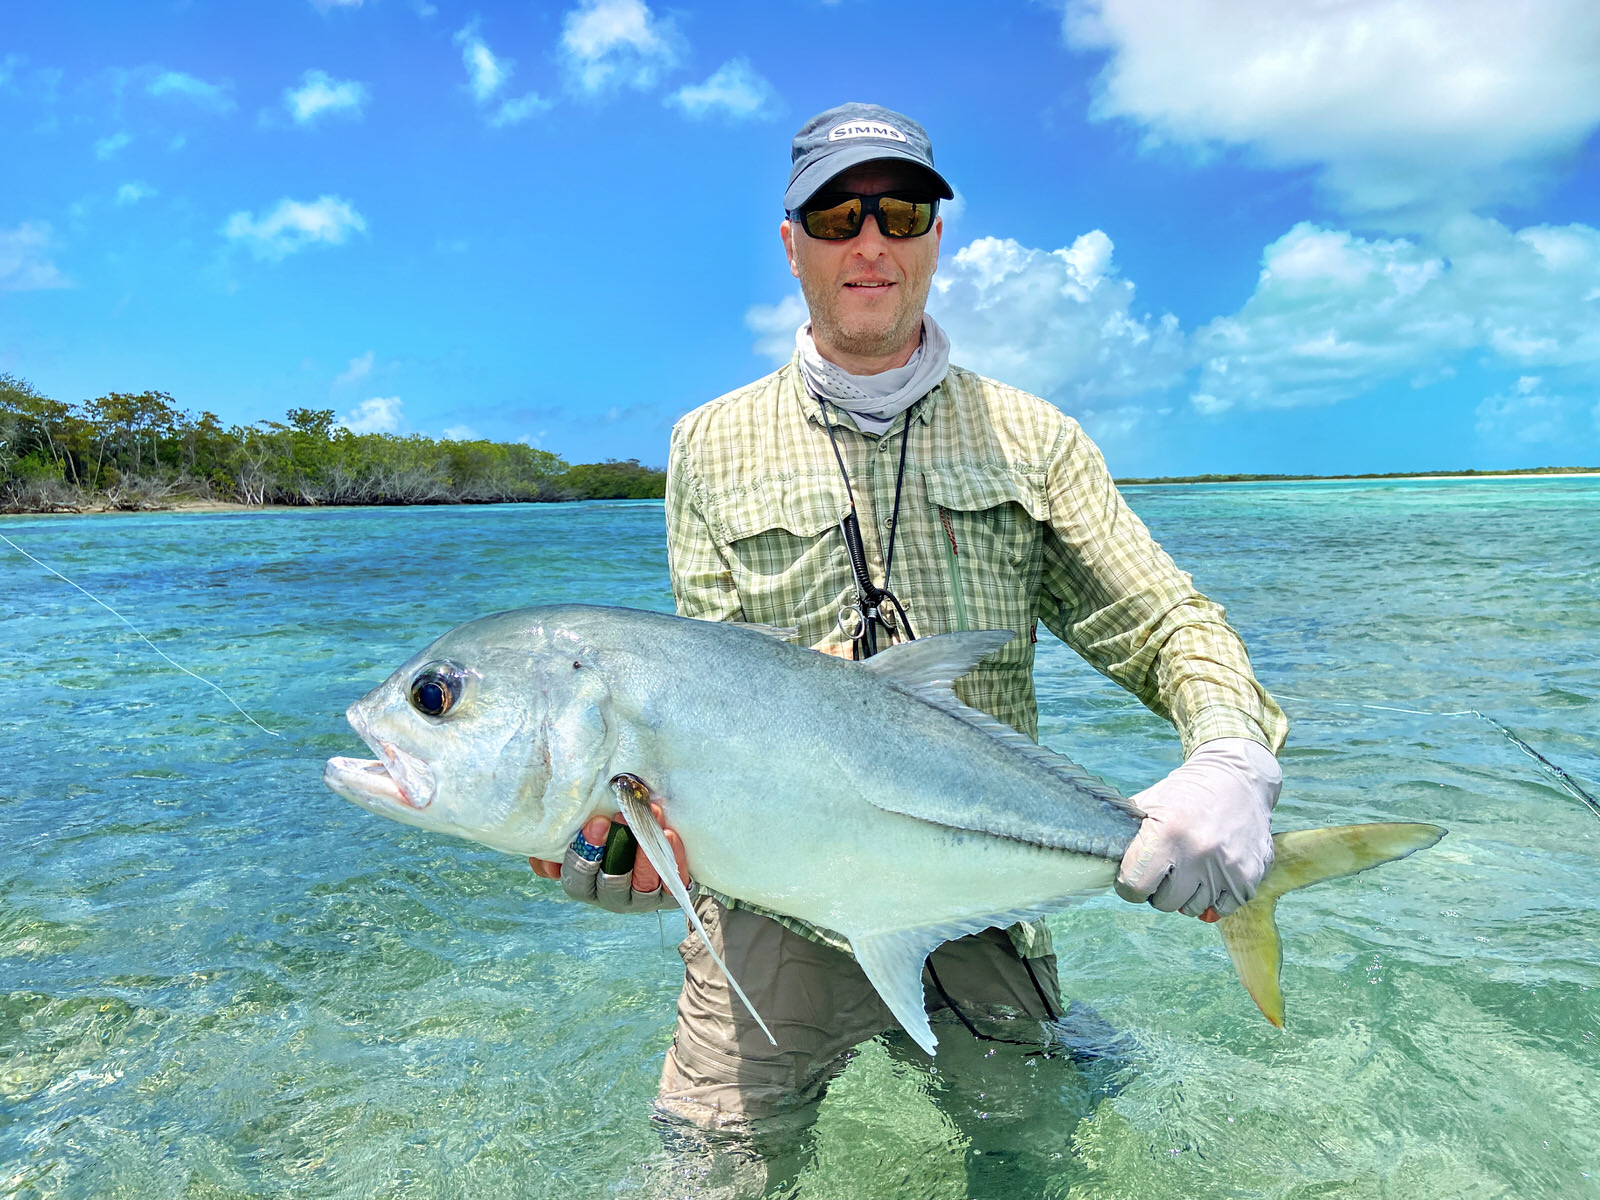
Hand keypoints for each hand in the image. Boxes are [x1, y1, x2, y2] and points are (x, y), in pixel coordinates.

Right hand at [529, 802, 689, 912]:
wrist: (648, 828)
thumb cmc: (607, 825)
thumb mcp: (581, 826)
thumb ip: (561, 834)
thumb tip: (545, 849)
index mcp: (585, 884)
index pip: (578, 878)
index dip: (585, 853)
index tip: (597, 822)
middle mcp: (612, 897)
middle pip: (611, 883)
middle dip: (617, 848)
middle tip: (622, 815)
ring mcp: (642, 898)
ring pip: (643, 884)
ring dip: (646, 851)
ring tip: (651, 817)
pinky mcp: (670, 893)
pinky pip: (673, 883)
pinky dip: (672, 859)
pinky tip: (669, 835)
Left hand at [1115, 738, 1281, 920]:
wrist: (1237, 782)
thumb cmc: (1184, 794)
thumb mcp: (1148, 805)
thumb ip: (1126, 836)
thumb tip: (1102, 863)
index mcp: (1167, 833)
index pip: (1134, 886)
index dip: (1128, 886)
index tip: (1131, 878)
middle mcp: (1198, 853)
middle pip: (1163, 903)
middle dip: (1158, 890)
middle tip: (1164, 869)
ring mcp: (1227, 868)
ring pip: (1191, 909)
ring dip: (1186, 894)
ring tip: (1189, 867)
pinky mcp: (1249, 878)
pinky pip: (1220, 909)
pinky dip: (1212, 897)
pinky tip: (1210, 873)